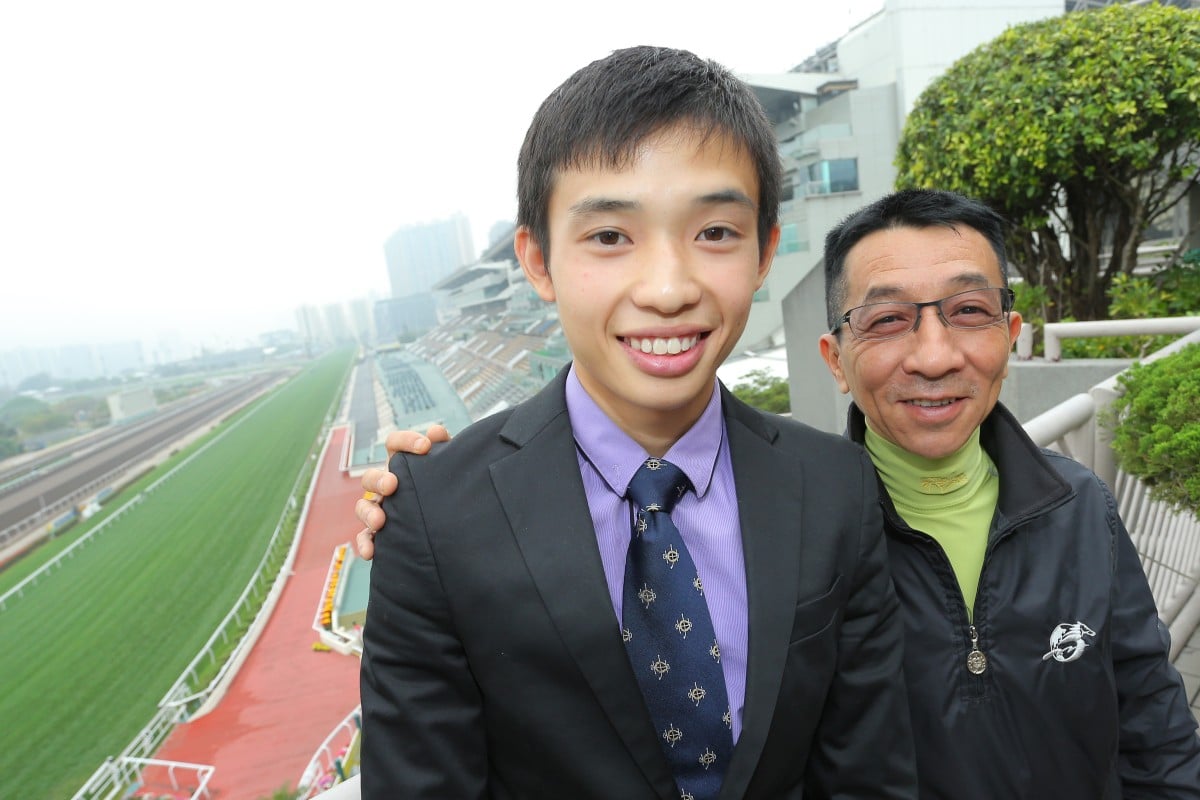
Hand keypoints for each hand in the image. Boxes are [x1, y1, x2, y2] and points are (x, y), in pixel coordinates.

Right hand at [355, 425, 451, 558]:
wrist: (454, 522)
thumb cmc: (446, 486)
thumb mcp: (448, 467)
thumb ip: (444, 448)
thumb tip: (436, 431)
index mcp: (402, 464)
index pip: (395, 444)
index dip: (406, 441)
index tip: (425, 447)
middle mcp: (386, 484)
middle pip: (371, 477)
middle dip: (379, 480)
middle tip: (392, 485)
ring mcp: (380, 508)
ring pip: (362, 507)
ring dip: (368, 513)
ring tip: (380, 521)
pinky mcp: (380, 533)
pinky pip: (365, 537)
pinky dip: (365, 543)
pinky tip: (372, 552)